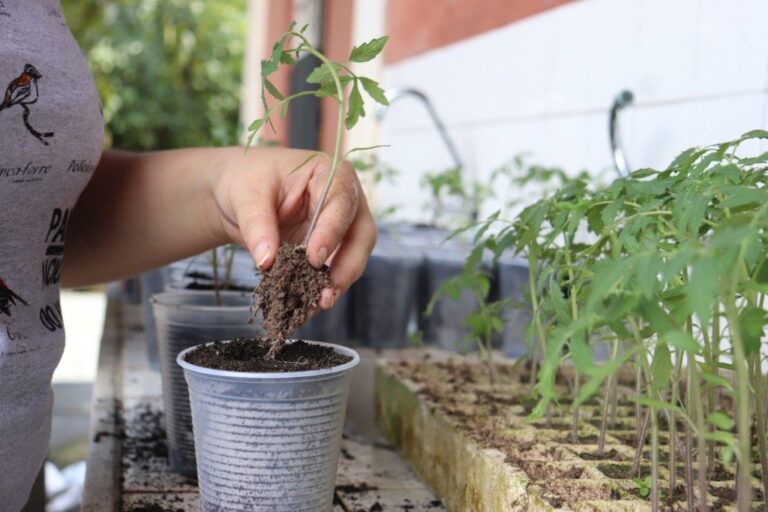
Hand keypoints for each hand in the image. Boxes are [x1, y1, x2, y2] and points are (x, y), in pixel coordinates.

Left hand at [211, 147, 376, 309]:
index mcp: (330, 174)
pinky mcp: (328, 250)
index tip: (314, 259)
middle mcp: (344, 200)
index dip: (331, 232)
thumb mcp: (246, 195)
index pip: (341, 202)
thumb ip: (257, 224)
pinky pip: (332, 271)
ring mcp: (339, 227)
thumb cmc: (246, 180)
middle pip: (361, 234)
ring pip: (352, 257)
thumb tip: (267, 261)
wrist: (236, 196)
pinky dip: (320, 289)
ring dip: (337, 283)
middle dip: (347, 266)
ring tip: (317, 305)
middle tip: (327, 292)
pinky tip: (307, 307)